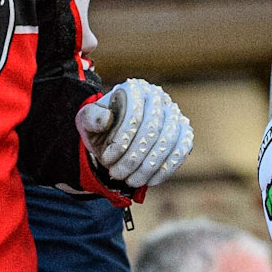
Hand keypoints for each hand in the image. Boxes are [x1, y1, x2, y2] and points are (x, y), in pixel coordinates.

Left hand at [77, 80, 192, 187]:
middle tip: (116, 175)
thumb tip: (106, 120)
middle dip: (133, 158)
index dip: (121, 141)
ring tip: (130, 181)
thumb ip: (91, 117)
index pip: (134, 114)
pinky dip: (166, 168)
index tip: (107, 160)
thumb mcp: (88, 120)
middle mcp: (158, 97)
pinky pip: (182, 150)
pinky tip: (149, 181)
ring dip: (148, 167)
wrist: (115, 135)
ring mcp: (174, 114)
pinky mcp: (184, 132)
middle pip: (152, 129)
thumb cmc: (102, 127)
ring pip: (168, 141)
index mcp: (135, 89)